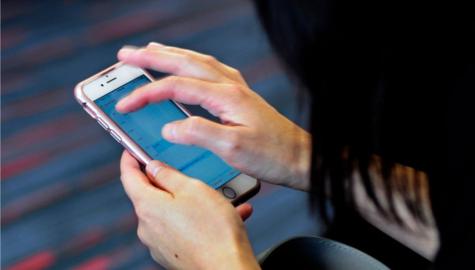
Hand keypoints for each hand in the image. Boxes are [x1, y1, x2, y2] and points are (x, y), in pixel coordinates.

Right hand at [116, 43, 310, 189]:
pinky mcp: (240, 96)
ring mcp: (236, 88)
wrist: (301, 157)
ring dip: (171, 55)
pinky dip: (191, 64)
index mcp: (226, 96)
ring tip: (150, 53)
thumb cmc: (272, 155)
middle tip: (126, 56)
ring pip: (197, 62)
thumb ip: (198, 134)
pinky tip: (186, 68)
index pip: (177, 87)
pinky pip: (209, 70)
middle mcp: (231, 86)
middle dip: (152, 57)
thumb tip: (169, 128)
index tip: (124, 104)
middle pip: (185, 62)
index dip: (147, 93)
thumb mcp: (232, 149)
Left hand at [120, 151, 259, 269]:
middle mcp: (148, 227)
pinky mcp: (173, 254)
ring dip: (190, 203)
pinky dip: (198, 221)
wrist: (227, 269)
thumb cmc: (214, 231)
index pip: (129, 177)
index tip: (130, 152)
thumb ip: (169, 175)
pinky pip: (182, 229)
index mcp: (148, 206)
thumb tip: (153, 167)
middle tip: (185, 173)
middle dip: (168, 183)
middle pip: (151, 196)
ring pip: (171, 213)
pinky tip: (222, 218)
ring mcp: (160, 243)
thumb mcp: (193, 189)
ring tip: (218, 199)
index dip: (128, 161)